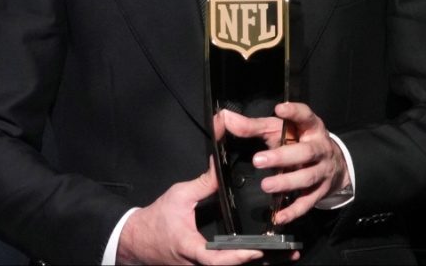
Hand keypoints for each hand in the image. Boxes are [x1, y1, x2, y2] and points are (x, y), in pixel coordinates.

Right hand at [117, 159, 275, 264]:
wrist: (137, 239)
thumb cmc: (156, 219)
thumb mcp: (178, 196)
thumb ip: (203, 185)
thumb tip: (220, 169)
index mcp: (191, 248)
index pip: (216, 259)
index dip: (237, 256)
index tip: (256, 250)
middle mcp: (197, 264)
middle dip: (261, 261)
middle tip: (287, 253)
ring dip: (260, 263)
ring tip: (286, 255)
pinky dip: (246, 262)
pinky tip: (265, 256)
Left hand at [220, 102, 350, 224]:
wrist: (334, 164)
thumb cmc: (298, 141)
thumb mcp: (278, 130)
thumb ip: (253, 126)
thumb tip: (226, 118)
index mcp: (310, 128)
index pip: (305, 116)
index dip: (294, 112)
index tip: (280, 109)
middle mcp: (320, 148)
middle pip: (305, 152)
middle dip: (283, 156)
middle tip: (258, 160)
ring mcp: (323, 171)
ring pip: (307, 177)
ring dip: (286, 182)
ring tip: (266, 185)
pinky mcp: (321, 191)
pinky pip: (308, 202)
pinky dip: (294, 210)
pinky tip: (279, 215)